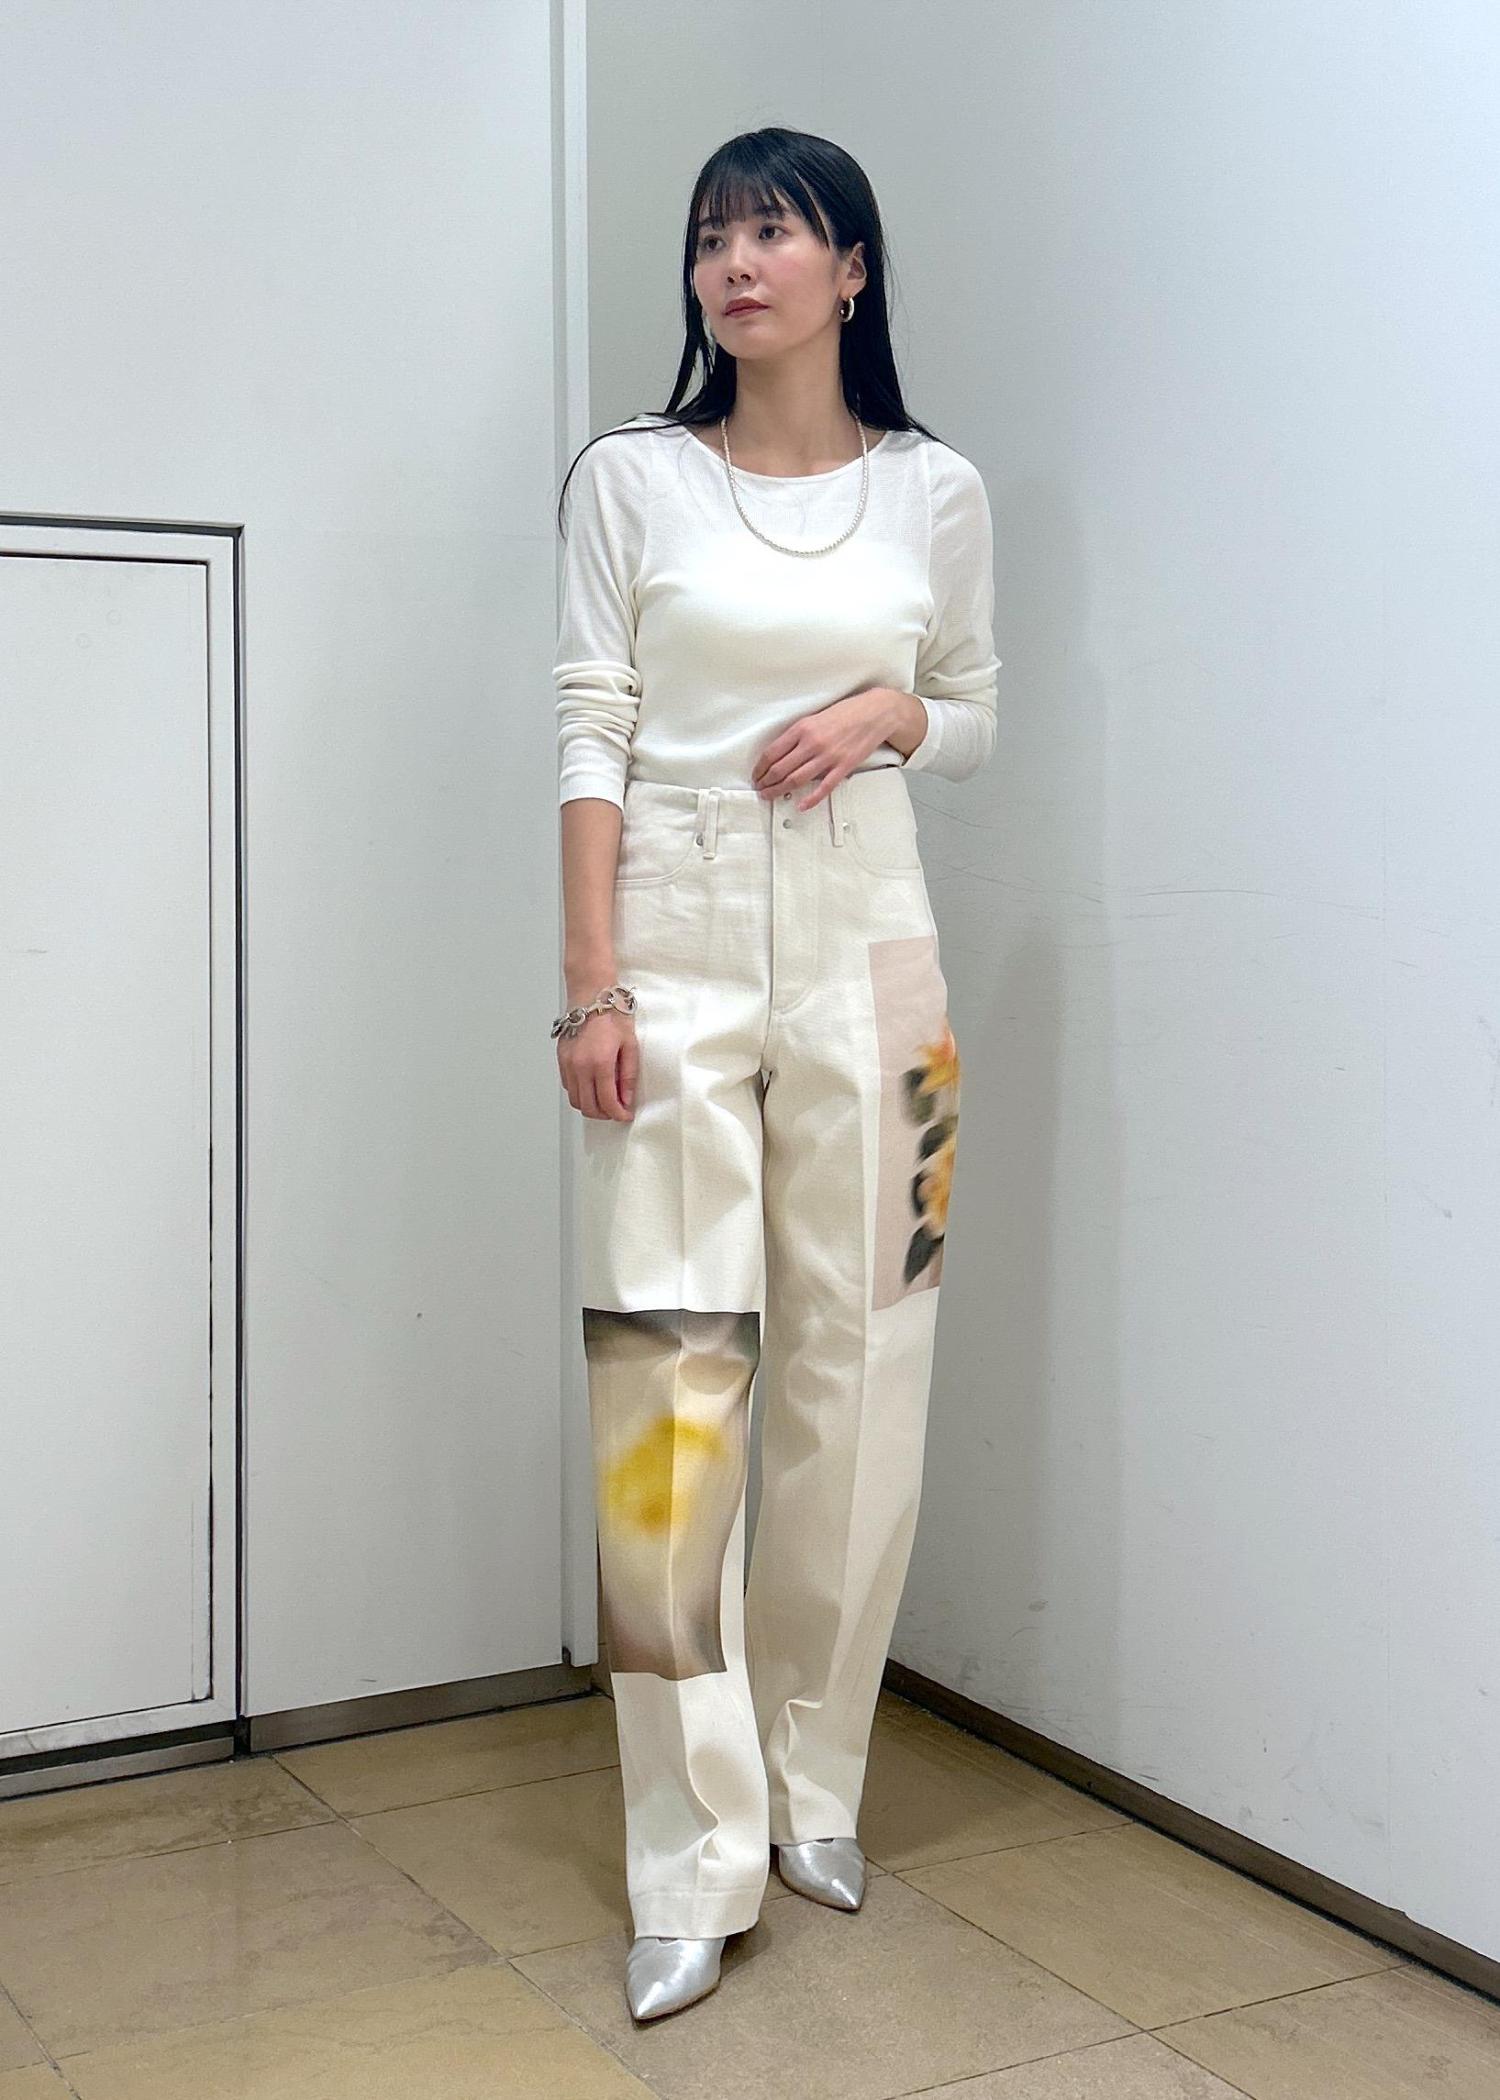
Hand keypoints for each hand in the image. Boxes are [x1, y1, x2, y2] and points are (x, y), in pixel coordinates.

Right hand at [557, 1005, 637, 1120]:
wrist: (591, 994)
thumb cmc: (612, 1014)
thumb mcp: (630, 1045)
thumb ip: (628, 1076)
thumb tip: (626, 1099)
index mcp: (599, 1063)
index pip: (607, 1102)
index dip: (618, 1114)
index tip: (625, 1115)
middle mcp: (579, 1066)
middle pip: (588, 1106)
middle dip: (604, 1114)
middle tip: (616, 1110)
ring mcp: (567, 1063)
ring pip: (575, 1100)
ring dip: (590, 1106)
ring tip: (605, 1100)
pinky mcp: (561, 1059)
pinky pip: (568, 1086)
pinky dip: (580, 1093)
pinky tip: (592, 1086)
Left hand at [750, 688, 900, 809]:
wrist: (875, 713)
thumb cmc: (846, 713)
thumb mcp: (814, 717)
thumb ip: (798, 735)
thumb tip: (781, 753)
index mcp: (802, 729)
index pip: (772, 753)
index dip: (760, 767)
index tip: (756, 774)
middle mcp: (812, 743)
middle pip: (780, 769)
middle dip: (766, 782)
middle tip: (760, 789)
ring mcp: (828, 757)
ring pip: (796, 780)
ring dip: (779, 791)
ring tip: (771, 796)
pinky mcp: (843, 767)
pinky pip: (823, 788)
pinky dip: (810, 799)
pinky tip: (801, 805)